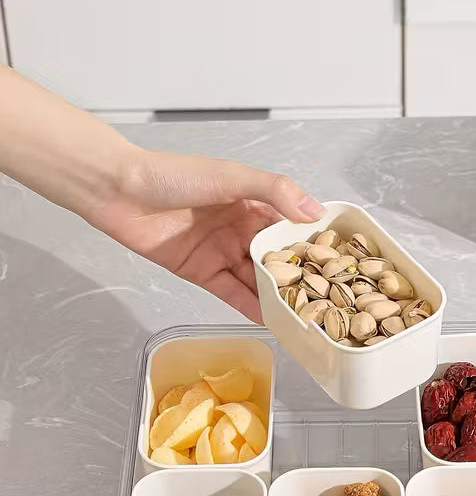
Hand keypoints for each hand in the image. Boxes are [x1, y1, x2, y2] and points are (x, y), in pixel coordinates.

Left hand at [85, 149, 323, 322]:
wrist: (118, 190)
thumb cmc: (173, 175)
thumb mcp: (231, 176)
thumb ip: (275, 191)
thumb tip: (314, 211)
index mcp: (253, 202)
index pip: (291, 226)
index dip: (312, 243)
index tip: (338, 263)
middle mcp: (241, 228)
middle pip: (276, 258)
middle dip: (298, 277)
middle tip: (326, 299)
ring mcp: (222, 252)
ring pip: (257, 279)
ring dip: (277, 297)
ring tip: (303, 316)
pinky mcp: (201, 272)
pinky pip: (232, 293)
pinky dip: (250, 306)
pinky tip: (271, 320)